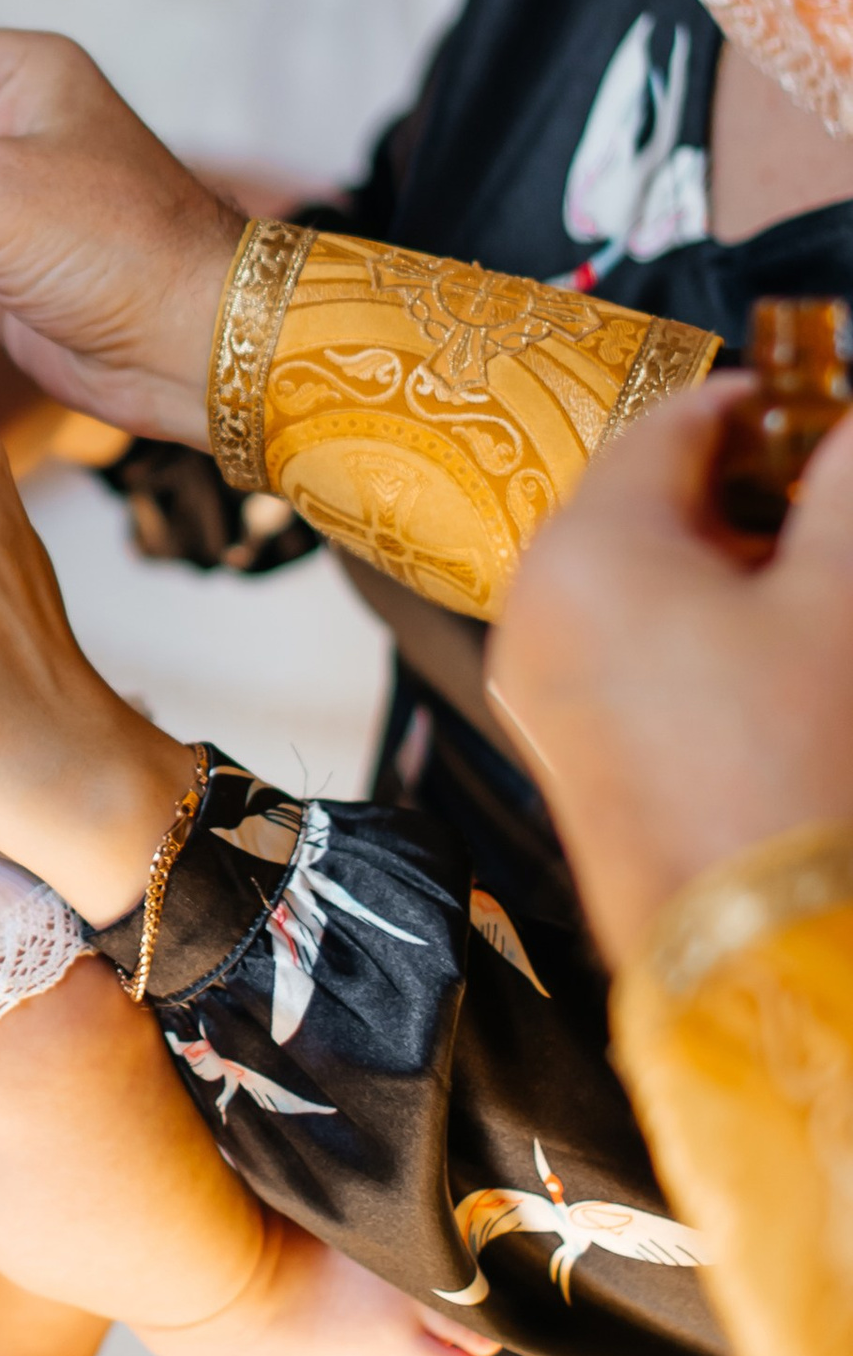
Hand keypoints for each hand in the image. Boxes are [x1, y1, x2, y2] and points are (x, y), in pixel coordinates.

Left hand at [490, 379, 852, 963]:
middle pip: (638, 497)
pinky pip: (613, 640)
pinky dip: (681, 623)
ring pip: (626, 572)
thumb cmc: (790, 767)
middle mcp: (534, 603)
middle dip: (738, 489)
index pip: (670, 425)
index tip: (819, 415)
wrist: (754, 946)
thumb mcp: (836, 601)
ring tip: (804, 580)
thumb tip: (848, 431)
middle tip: (822, 498)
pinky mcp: (558, 739)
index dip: (757, 409)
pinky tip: (762, 650)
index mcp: (586, 548)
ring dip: (713, 558)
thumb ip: (842, 491)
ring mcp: (536, 678)